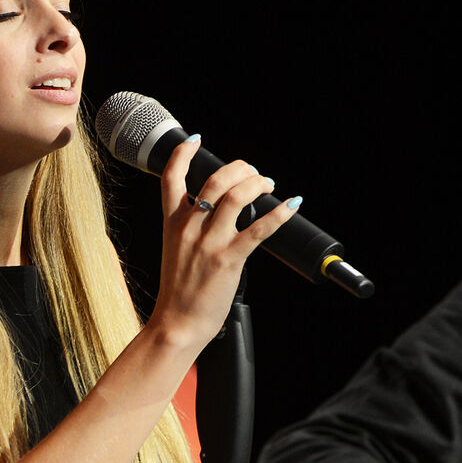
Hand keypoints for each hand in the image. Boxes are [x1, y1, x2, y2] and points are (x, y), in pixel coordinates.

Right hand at [149, 136, 297, 347]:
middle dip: (239, 169)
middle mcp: (189, 227)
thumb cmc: (179, 290)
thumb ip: (189, 228)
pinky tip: (291, 205)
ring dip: (258, 183)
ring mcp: (209, 242)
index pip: (170, 178)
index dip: (183, 154)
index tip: (195, 139)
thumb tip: (215, 210)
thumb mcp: (175, 250)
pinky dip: (279, 214)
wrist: (177, 323)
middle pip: (215, 180)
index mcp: (173, 223)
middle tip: (253, 174)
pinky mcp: (229, 259)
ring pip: (236, 196)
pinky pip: (259, 229)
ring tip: (268, 185)